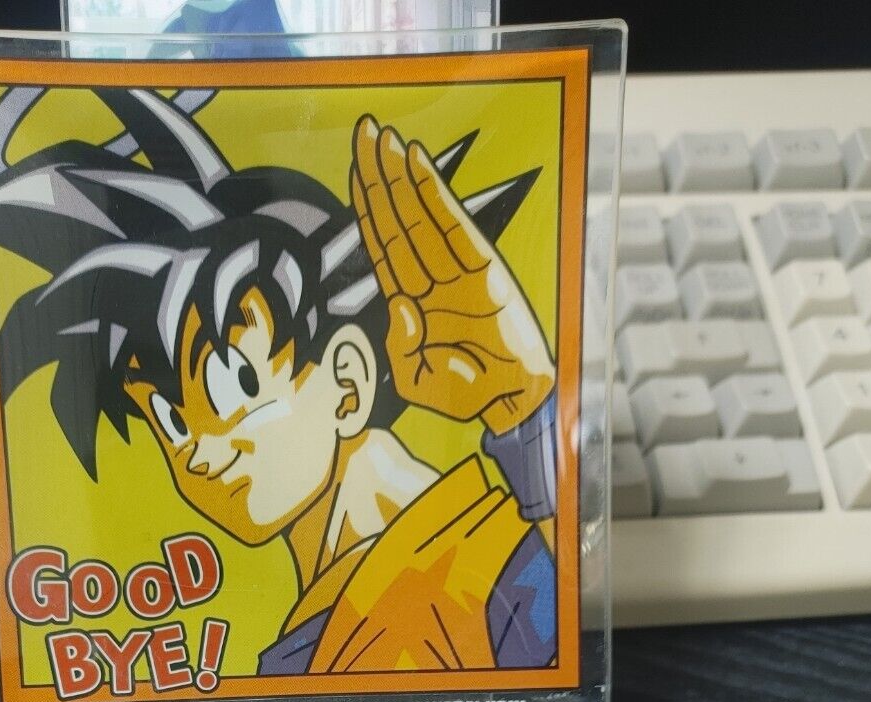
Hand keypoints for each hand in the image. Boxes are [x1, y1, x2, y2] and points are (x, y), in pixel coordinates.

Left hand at [350, 115, 554, 435]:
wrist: (512, 402)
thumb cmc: (467, 394)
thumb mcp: (417, 381)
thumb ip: (403, 349)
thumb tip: (401, 307)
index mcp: (413, 302)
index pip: (384, 244)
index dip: (370, 206)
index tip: (358, 167)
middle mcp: (432, 278)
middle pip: (397, 219)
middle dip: (380, 176)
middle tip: (363, 131)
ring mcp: (457, 271)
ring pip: (419, 215)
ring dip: (400, 175)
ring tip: (383, 138)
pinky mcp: (483, 269)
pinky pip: (452, 225)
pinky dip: (433, 193)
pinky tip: (418, 164)